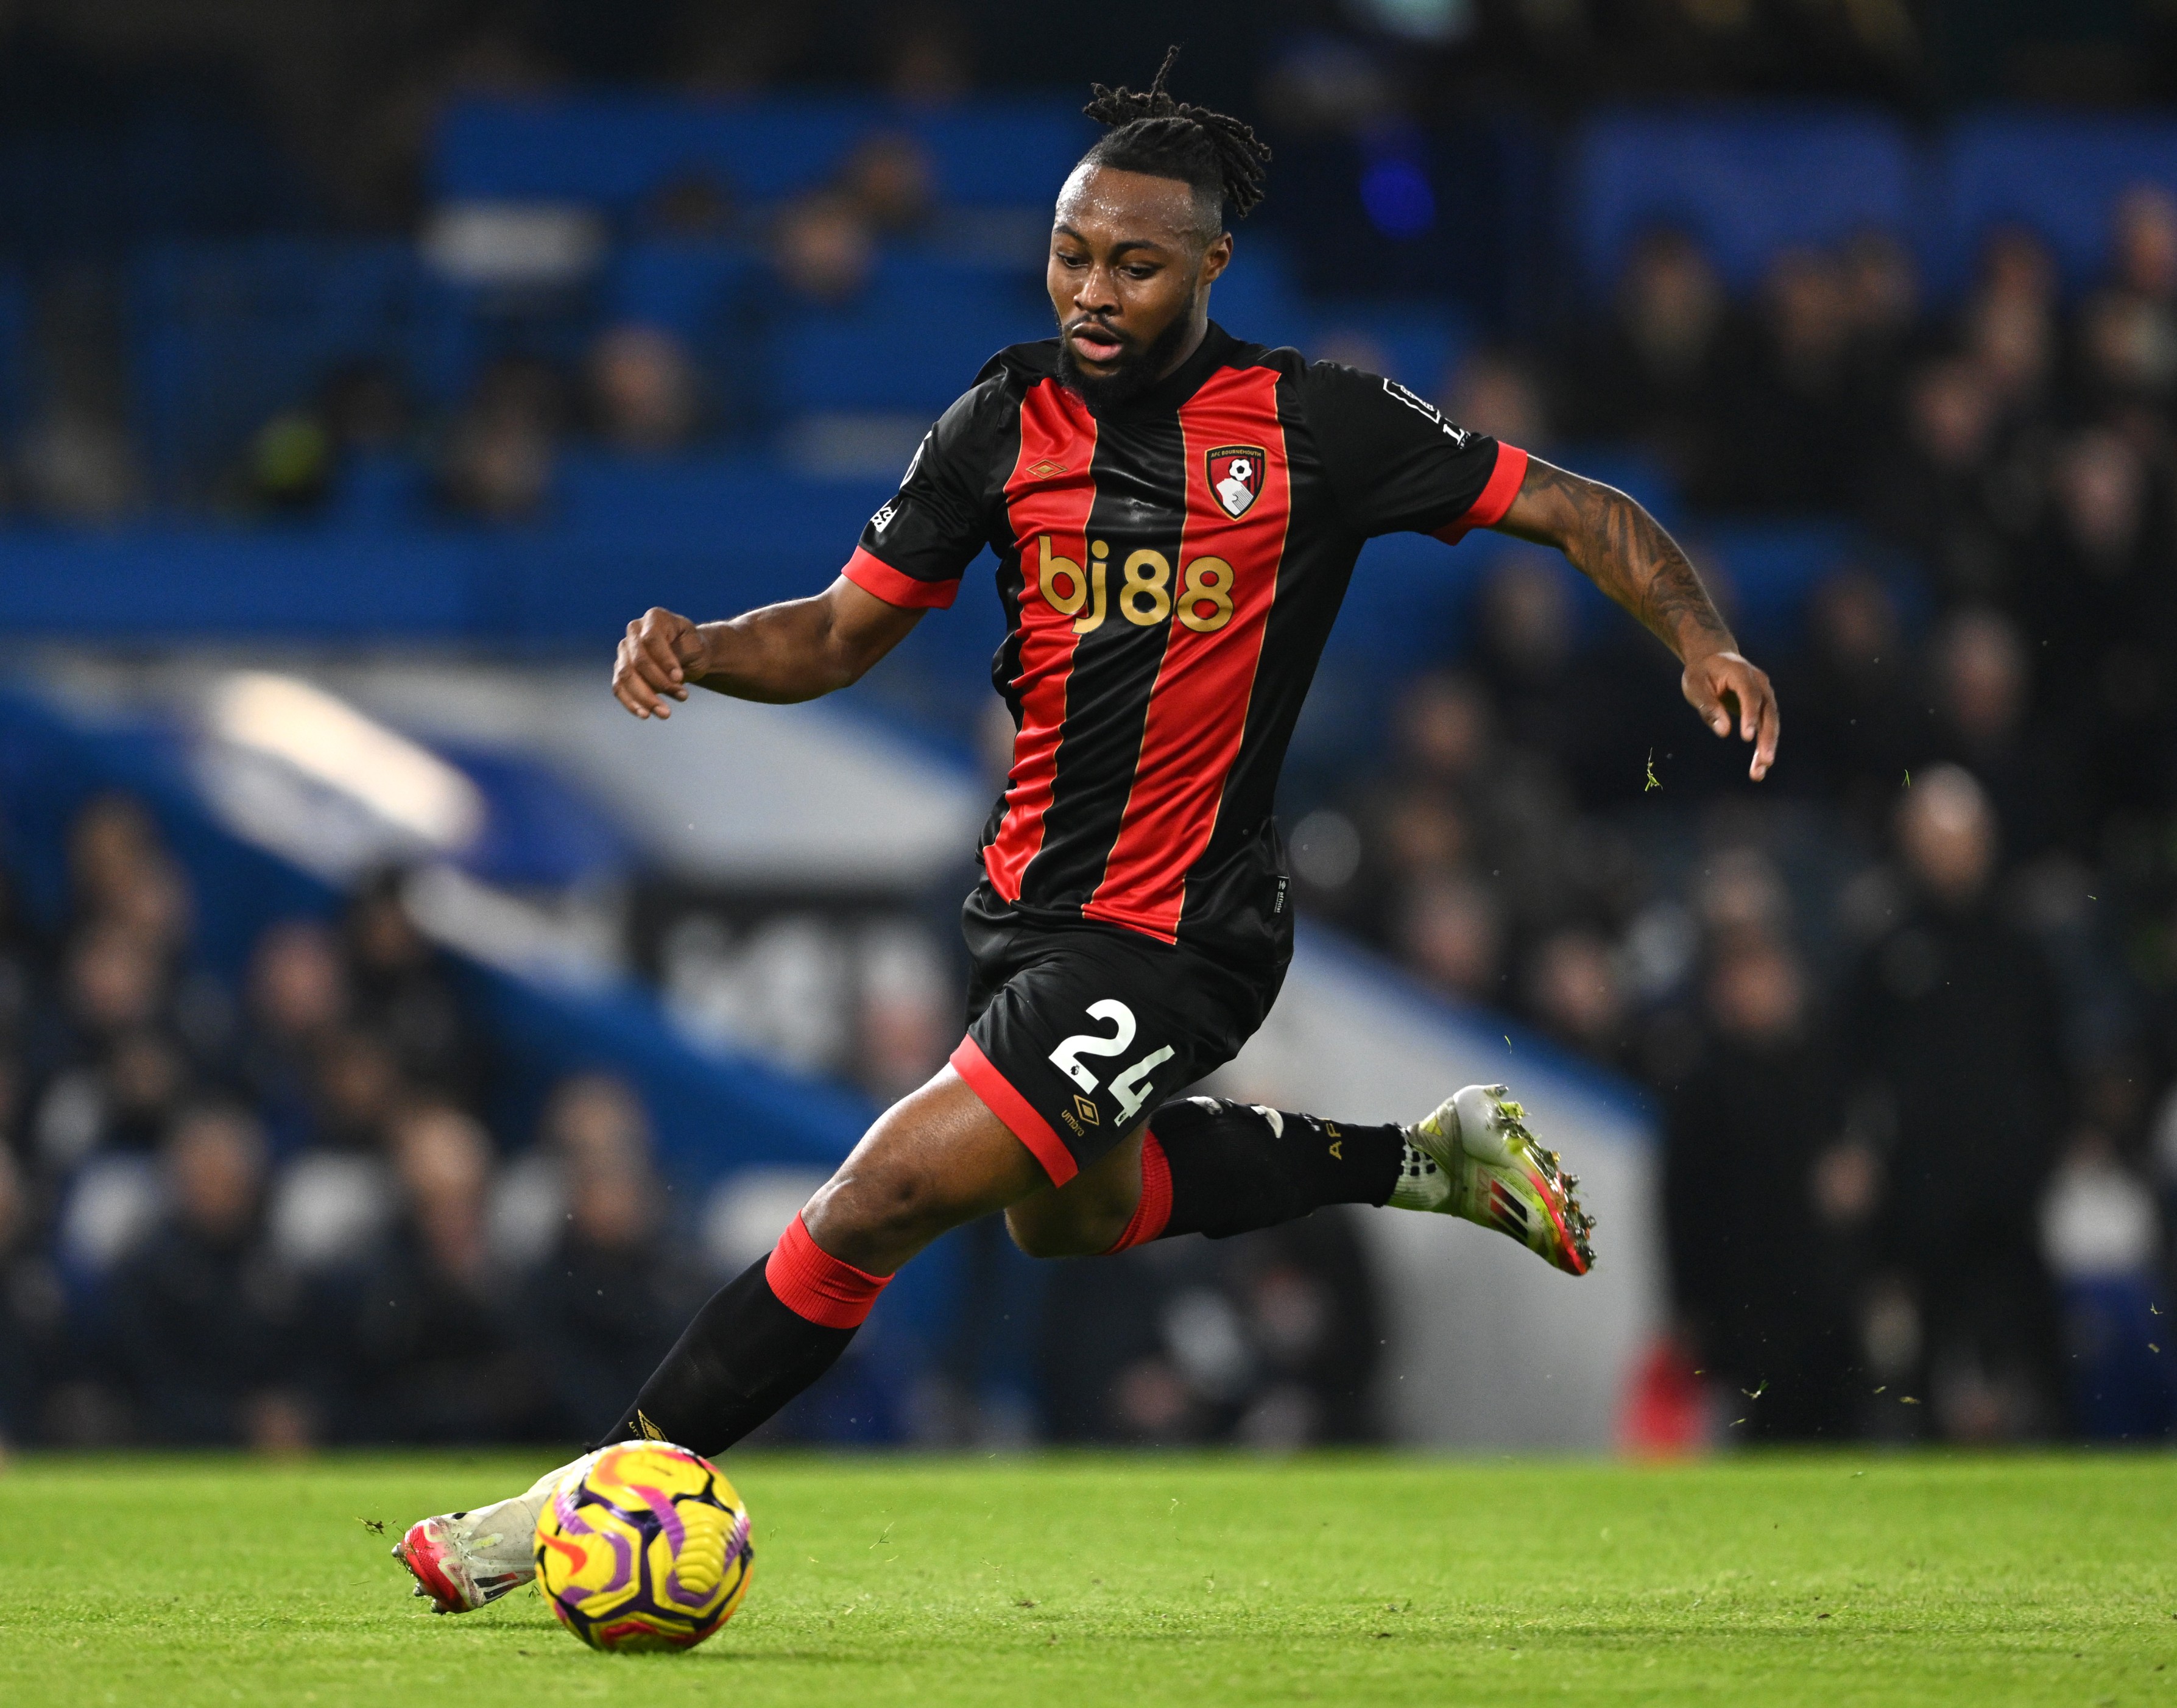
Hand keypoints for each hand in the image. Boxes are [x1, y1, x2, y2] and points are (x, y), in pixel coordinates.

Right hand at [613, 607, 708, 719]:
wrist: (688, 654)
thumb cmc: (693, 647)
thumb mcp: (696, 645)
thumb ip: (681, 655)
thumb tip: (671, 676)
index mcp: (654, 618)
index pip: (651, 639)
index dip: (664, 660)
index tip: (680, 678)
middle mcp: (634, 631)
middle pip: (638, 660)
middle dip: (659, 682)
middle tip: (683, 697)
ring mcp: (624, 651)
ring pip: (626, 676)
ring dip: (646, 697)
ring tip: (666, 713)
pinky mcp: (621, 670)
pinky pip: (619, 688)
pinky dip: (630, 702)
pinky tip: (645, 715)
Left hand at [1681, 649, 1779, 780]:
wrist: (1712, 657)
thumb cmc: (1701, 672)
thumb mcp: (1695, 685)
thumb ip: (1708, 706)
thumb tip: (1724, 732)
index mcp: (1741, 673)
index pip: (1750, 695)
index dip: (1750, 715)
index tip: (1747, 737)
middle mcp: (1760, 683)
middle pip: (1769, 712)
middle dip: (1767, 737)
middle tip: (1765, 761)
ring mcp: (1764, 694)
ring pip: (1771, 723)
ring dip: (1768, 747)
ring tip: (1759, 772)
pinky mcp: (1763, 706)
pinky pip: (1766, 727)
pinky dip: (1763, 746)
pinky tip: (1758, 767)